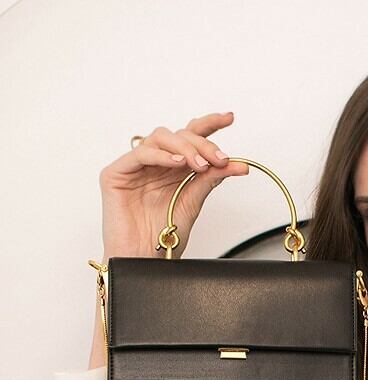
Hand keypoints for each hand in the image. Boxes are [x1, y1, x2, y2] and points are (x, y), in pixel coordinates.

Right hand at [98, 111, 249, 259]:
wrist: (143, 261)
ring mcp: (135, 167)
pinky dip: (160, 155)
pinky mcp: (115, 174)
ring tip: (200, 165)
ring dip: (185, 148)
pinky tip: (177, 163)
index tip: (229, 118)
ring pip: (160, 137)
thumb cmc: (163, 237)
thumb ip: (211, 179)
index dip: (209, 124)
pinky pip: (139, 154)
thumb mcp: (194, 202)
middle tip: (219, 159)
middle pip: (178, 135)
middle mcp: (155, 164)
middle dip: (202, 144)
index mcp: (174, 169)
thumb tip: (238, 164)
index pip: (191, 137)